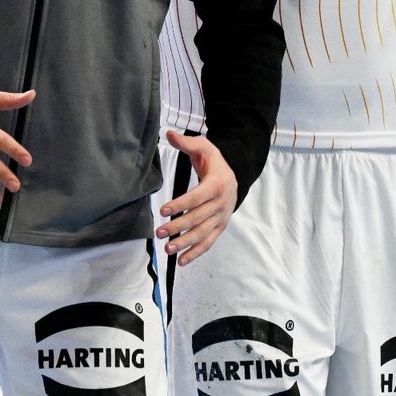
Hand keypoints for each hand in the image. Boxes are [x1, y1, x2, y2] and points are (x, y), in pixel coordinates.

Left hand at [155, 130, 236, 262]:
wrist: (235, 175)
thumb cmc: (214, 162)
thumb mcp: (204, 147)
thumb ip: (186, 142)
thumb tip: (168, 133)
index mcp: (217, 184)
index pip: (197, 197)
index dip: (181, 204)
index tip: (164, 210)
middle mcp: (222, 203)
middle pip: (198, 217)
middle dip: (179, 226)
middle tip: (160, 232)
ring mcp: (222, 217)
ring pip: (203, 233)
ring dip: (186, 243)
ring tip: (168, 249)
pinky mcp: (220, 227)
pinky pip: (209, 242)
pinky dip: (196, 253)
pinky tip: (181, 261)